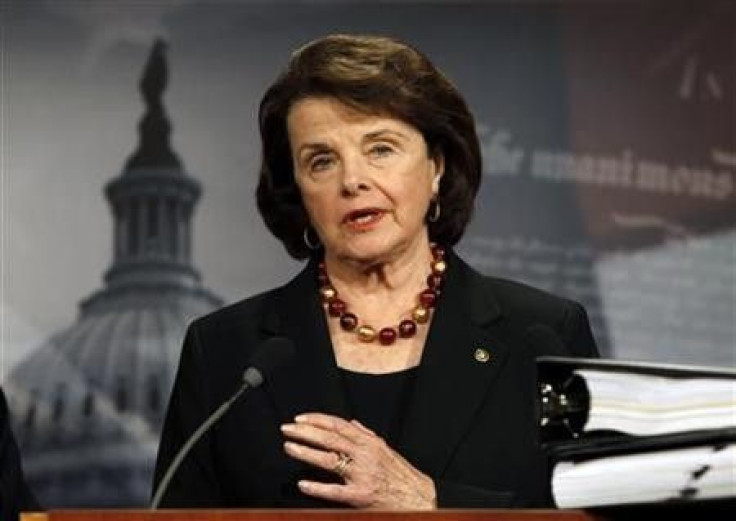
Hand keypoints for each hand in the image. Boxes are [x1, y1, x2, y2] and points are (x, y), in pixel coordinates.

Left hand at [281, 412, 435, 509]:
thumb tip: (352, 423)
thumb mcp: (386, 449)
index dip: (317, 420)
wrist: (420, 498)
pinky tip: (303, 484)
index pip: (338, 425)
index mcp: (370, 442)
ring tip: (289, 447)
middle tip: (287, 429)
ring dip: (306, 452)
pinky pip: (335, 491)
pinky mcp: (360, 496)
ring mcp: (362, 475)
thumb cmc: (401, 475)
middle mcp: (365, 455)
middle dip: (305, 432)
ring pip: (329, 459)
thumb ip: (367, 435)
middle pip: (330, 438)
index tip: (300, 418)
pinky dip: (317, 487)